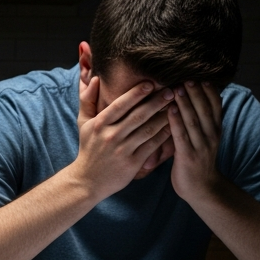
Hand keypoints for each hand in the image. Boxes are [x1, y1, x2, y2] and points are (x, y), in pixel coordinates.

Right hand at [73, 75, 174, 198]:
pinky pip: (151, 146)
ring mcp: (122, 150)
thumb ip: (87, 100)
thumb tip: (96, 78)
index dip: (136, 93)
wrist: (87, 181)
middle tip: (171, 91)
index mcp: (100, 124)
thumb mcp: (83, 123)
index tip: (151, 83)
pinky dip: (163, 136)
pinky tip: (173, 126)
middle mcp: (111, 136)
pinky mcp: (132, 163)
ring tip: (176, 106)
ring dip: (163, 117)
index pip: (120, 105)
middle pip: (138, 115)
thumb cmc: (88, 149)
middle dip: (156, 102)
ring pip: (147, 130)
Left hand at [167, 81, 224, 201]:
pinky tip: (170, 110)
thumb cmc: (198, 161)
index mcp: (216, 130)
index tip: (202, 77)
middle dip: (196, 93)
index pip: (216, 106)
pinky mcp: (188, 156)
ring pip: (194, 120)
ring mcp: (201, 146)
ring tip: (177, 88)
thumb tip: (194, 100)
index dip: (209, 91)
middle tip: (186, 77)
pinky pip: (182, 136)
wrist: (201, 189)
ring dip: (186, 103)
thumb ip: (201, 121)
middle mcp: (211, 136)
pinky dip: (176, 121)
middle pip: (205, 109)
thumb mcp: (205, 139)